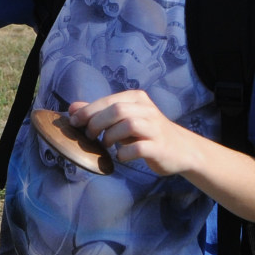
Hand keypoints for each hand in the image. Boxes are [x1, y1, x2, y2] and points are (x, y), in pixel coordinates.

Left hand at [67, 92, 196, 176]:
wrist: (181, 149)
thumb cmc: (146, 132)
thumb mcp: (123, 118)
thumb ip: (98, 112)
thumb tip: (72, 108)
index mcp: (137, 98)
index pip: (108, 100)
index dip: (88, 111)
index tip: (74, 122)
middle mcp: (148, 110)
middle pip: (117, 110)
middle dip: (96, 123)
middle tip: (89, 136)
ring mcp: (155, 128)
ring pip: (128, 125)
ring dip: (110, 137)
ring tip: (106, 144)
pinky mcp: (159, 147)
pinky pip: (138, 148)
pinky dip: (124, 153)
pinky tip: (120, 156)